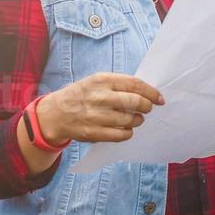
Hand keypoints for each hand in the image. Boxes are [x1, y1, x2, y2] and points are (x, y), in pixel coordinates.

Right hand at [38, 72, 163, 144]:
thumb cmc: (82, 95)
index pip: (135, 84)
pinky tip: (125, 129)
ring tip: (135, 119)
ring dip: (137, 121)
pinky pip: (121, 135)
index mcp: (102, 80)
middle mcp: (99, 97)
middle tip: (147, 109)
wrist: (55, 113)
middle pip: (135, 102)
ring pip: (130, 120)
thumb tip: (147, 92)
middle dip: (146, 107)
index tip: (159, 98)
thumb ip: (119, 84)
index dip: (151, 92)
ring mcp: (96, 116)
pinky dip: (128, 133)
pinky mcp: (93, 133)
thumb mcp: (97, 81)